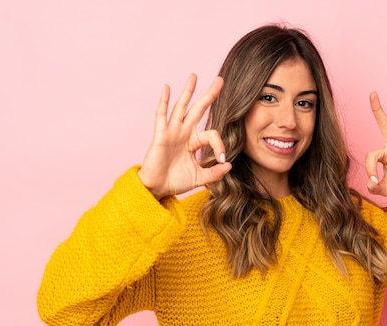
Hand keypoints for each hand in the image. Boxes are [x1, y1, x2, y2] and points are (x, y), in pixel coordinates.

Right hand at [138, 74, 231, 198]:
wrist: (157, 188)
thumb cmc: (175, 181)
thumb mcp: (199, 178)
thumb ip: (214, 173)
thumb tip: (229, 165)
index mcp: (194, 141)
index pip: (212, 135)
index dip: (220, 145)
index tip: (222, 160)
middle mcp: (184, 133)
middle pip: (199, 109)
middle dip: (210, 95)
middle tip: (220, 80)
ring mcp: (172, 132)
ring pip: (181, 107)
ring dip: (188, 91)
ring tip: (194, 76)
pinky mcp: (160, 134)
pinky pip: (161, 115)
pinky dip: (163, 101)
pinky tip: (167, 87)